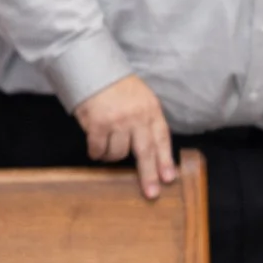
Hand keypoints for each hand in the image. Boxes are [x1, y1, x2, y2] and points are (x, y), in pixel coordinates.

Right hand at [74, 74, 176, 198]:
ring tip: (108, 152)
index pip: (162, 138)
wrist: (94, 69)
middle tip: (152, 193)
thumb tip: (155, 152)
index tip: (169, 178)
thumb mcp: (142, 99)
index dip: (166, 160)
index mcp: (151, 110)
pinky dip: (96, 153)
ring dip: (112, 158)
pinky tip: (95, 150)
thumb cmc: (118, 87)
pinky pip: (98, 149)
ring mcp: (117, 121)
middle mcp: (137, 117)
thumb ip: (148, 122)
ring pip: (118, 153)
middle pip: (145, 151)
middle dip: (149, 174)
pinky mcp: (98, 124)